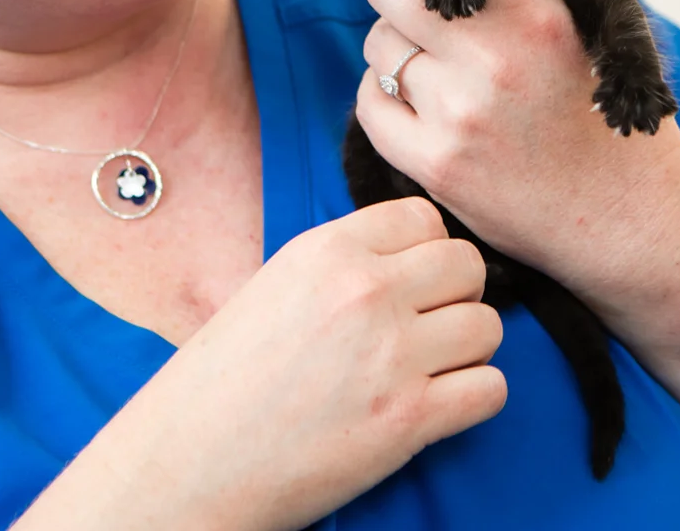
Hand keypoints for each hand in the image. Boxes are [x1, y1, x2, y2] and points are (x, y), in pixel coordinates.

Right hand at [23, 198, 505, 530]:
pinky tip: (435, 409)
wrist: (189, 462)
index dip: (427, 253)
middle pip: (468, 265)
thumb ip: (343, 264)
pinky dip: (473, 401)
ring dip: (468, 352)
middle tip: (427, 329)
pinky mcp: (408, 418)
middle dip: (458, 297)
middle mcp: (365, 291)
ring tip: (427, 373)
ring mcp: (391, 354)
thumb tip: (411, 259)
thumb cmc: (223, 381)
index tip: (410, 286)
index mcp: (328, 250)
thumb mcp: (276, 285)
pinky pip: (490, 389)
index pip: (426, 218)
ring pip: (487, 327)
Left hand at [360, 0, 679, 307]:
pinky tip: (425, 108)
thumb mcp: (613, 19)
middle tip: (422, 8)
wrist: (627, 221)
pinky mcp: (434, 165)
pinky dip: (388, 98)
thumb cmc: (613, 109)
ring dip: (398, 51)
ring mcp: (459, 114)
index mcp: (538, 12)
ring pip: (378, 46)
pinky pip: (371, 103)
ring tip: (442, 70)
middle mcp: (495, 58)